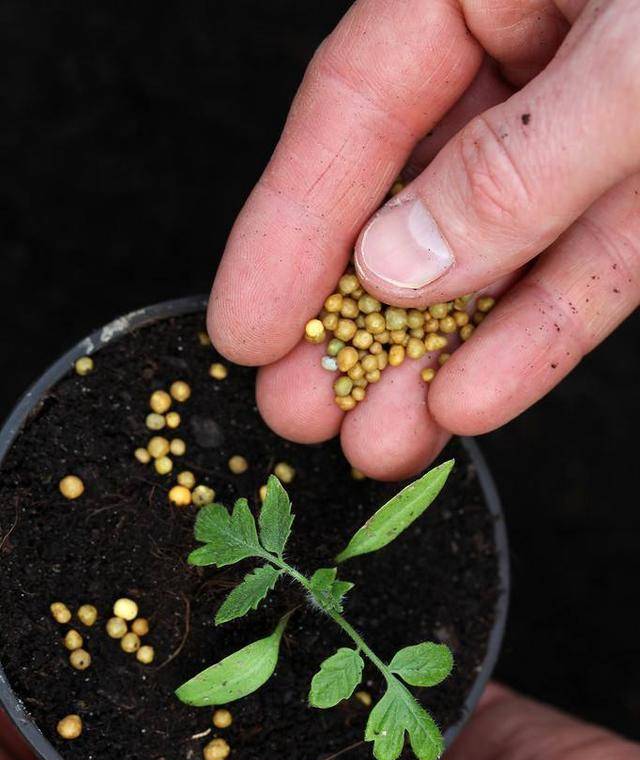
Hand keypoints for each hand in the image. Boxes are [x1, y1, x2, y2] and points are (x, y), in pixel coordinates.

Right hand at [208, 0, 639, 479]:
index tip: (248, 326)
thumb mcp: (631, 54)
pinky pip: (587, 267)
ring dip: (437, 356)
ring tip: (381, 437)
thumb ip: (515, 162)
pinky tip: (478, 399)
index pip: (352, 107)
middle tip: (303, 405)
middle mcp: (528, 53)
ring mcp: (591, 127)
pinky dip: (537, 338)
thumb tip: (399, 263)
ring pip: (496, 253)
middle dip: (355, 317)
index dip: (289, 226)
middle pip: (411, 197)